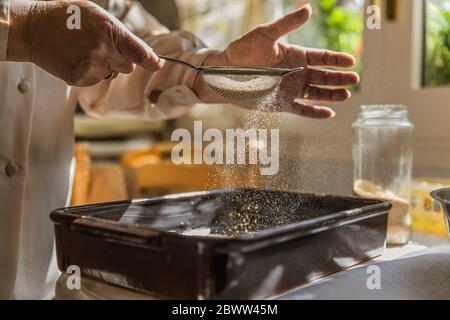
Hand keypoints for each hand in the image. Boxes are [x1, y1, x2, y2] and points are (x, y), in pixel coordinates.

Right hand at [7, 0, 163, 85]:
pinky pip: (96, 80)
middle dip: (121, 60)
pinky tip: (77, 59)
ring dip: (105, 67)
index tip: (158, 64)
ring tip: (85, 51)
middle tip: (101, 47)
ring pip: (112, 75)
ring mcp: (90, 66)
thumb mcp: (98, 15)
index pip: (138, 52)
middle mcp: (102, 49)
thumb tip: (150, 57)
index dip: (151, 60)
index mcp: (109, 30)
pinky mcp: (79, 78)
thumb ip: (124, 36)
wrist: (33, 28)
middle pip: (128, 67)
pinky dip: (90, 73)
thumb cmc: (68, 18)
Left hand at [195, 4, 358, 118]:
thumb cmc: (243, 50)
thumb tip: (308, 8)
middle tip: (354, 80)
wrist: (223, 71)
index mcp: (295, 56)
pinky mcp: (281, 103)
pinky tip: (329, 113)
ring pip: (316, 93)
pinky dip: (315, 112)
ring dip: (331, 95)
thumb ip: (287, 24)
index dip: (336, 60)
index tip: (351, 61)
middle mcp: (296, 73)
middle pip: (323, 77)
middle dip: (339, 78)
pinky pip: (301, 109)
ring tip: (346, 95)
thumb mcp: (265, 34)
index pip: (321, 57)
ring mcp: (289, 89)